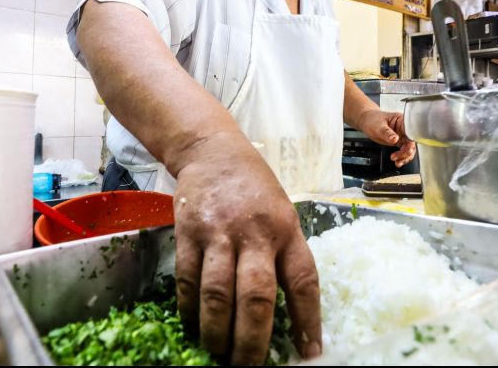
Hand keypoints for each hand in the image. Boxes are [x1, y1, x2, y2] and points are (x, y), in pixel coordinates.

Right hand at [173, 134, 321, 364]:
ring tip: (219, 355)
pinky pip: (187, 279)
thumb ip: (283, 255)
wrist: (213, 151)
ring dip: (217, 332)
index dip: (308, 319)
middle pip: (257, 295)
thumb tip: (285, 312)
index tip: (310, 352)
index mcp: (287, 229)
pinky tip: (193, 328)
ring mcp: (219, 232)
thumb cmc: (255, 189)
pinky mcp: (188, 232)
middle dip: (253, 340)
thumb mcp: (283, 214)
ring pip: (218, 293)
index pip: (303, 281)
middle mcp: (255, 233)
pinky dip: (189, 309)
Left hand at [357, 110, 415, 167]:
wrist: (367, 122)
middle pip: (411, 142)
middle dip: (406, 152)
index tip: (407, 149)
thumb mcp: (378, 126)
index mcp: (402, 121)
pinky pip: (403, 150)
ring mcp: (402, 135)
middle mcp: (404, 128)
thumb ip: (387, 133)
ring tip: (397, 162)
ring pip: (409, 148)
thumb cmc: (373, 120)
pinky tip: (398, 162)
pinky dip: (402, 157)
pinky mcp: (398, 141)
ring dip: (404, 157)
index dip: (410, 141)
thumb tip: (395, 139)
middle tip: (396, 157)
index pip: (410, 132)